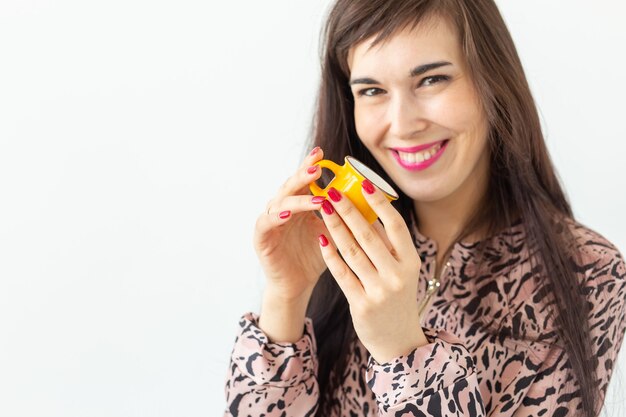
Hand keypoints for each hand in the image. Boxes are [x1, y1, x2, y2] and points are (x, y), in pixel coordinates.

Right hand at [253, 147, 328, 302]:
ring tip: (316, 196)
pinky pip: (266, 223)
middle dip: (303, 175)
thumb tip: (368, 199)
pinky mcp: (261, 238)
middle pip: (290, 186)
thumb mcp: (332, 232)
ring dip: (298, 198)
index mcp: (299, 204)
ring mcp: (270, 221)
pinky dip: (277, 216)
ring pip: (280, 202)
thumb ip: (341, 215)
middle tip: (317, 168)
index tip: (321, 154)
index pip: (303, 180)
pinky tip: (289, 213)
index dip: (310, 166)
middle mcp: (282, 208)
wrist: (297, 285)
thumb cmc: (315, 258)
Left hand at [317, 181, 427, 362]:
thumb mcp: (402, 270)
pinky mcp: (361, 304)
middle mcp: (398, 275)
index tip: (363, 184)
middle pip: (368, 236)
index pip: (396, 226)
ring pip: (352, 251)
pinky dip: (330, 254)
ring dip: (335, 227)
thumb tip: (367, 209)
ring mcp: (379, 291)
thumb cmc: (397, 296)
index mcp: (411, 261)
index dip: (379, 204)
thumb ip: (388, 246)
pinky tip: (320, 237)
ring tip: (323, 208)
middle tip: (332, 191)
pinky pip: (341, 273)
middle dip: (348, 210)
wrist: (398, 340)